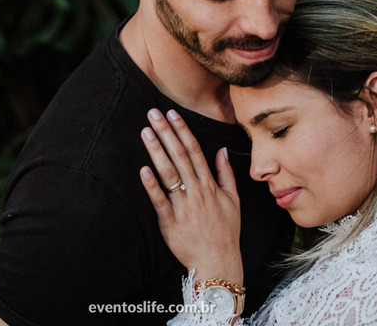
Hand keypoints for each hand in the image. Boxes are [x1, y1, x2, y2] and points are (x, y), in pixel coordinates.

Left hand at [139, 108, 243, 285]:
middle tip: (152, 113)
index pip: (194, 150)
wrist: (218, 262)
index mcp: (210, 185)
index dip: (182, 130)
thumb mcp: (233, 201)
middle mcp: (197, 192)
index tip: (171, 113)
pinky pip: (160, 201)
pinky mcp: (171, 223)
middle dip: (165, 133)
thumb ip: (227, 174)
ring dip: (156, 151)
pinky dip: (151, 186)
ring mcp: (184, 207)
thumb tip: (222, 150)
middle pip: (179, 156)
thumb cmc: (225, 232)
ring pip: (168, 174)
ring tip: (146, 132)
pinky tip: (143, 169)